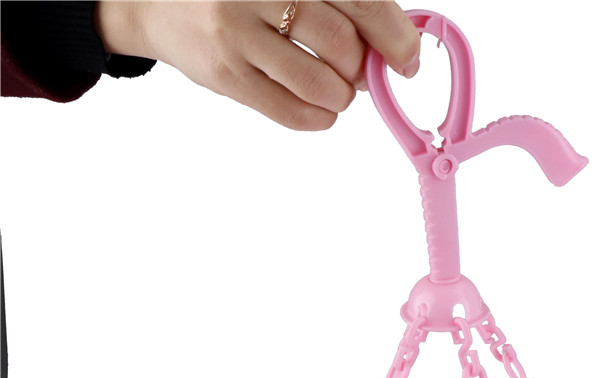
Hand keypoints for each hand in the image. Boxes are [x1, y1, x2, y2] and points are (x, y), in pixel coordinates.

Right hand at [95, 1, 420, 129]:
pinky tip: (319, 106)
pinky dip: (320, 116)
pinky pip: (293, 112)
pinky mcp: (226, 75)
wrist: (156, 0)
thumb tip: (396, 39)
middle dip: (365, 69)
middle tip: (362, 73)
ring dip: (343, 96)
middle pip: (343, 44)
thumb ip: (338, 1)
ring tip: (337, 88)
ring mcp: (236, 32)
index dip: (394, 34)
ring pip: (322, 83)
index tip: (407, 59)